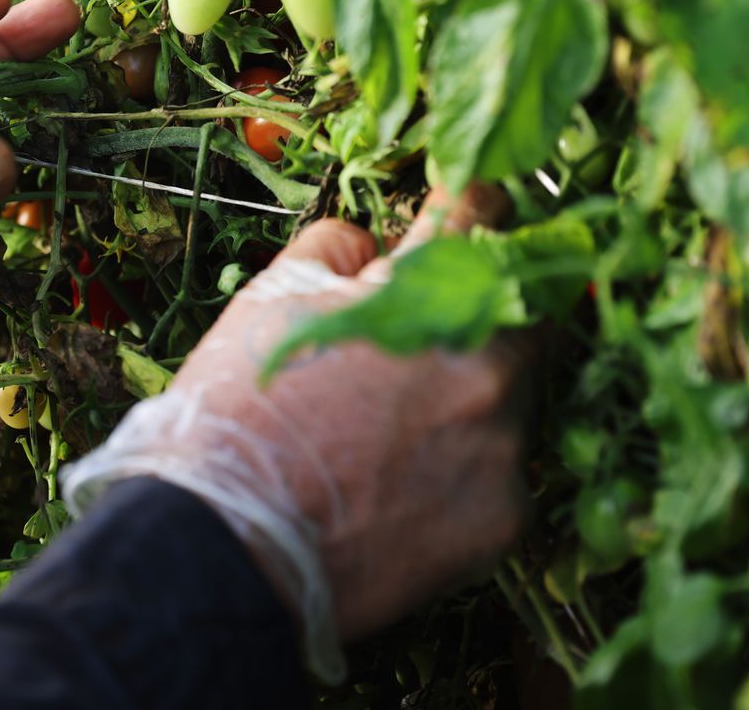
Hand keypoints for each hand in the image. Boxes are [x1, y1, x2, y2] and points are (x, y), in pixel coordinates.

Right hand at [61, 187, 528, 677]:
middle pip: (523, 308)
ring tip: (397, 423)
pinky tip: (403, 483)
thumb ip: (338, 250)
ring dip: (473, 391)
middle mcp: (485, 360)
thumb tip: (376, 250)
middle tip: (429, 328)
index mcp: (430, 291)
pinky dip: (464, 468)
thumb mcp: (270, 298)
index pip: (483, 214)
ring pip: (517, 395)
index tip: (470, 209)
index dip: (473, 206)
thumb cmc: (240, 415)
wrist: (225, 544)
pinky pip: (502, 472)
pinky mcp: (505, 516)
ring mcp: (504, 443)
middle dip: (483, 308)